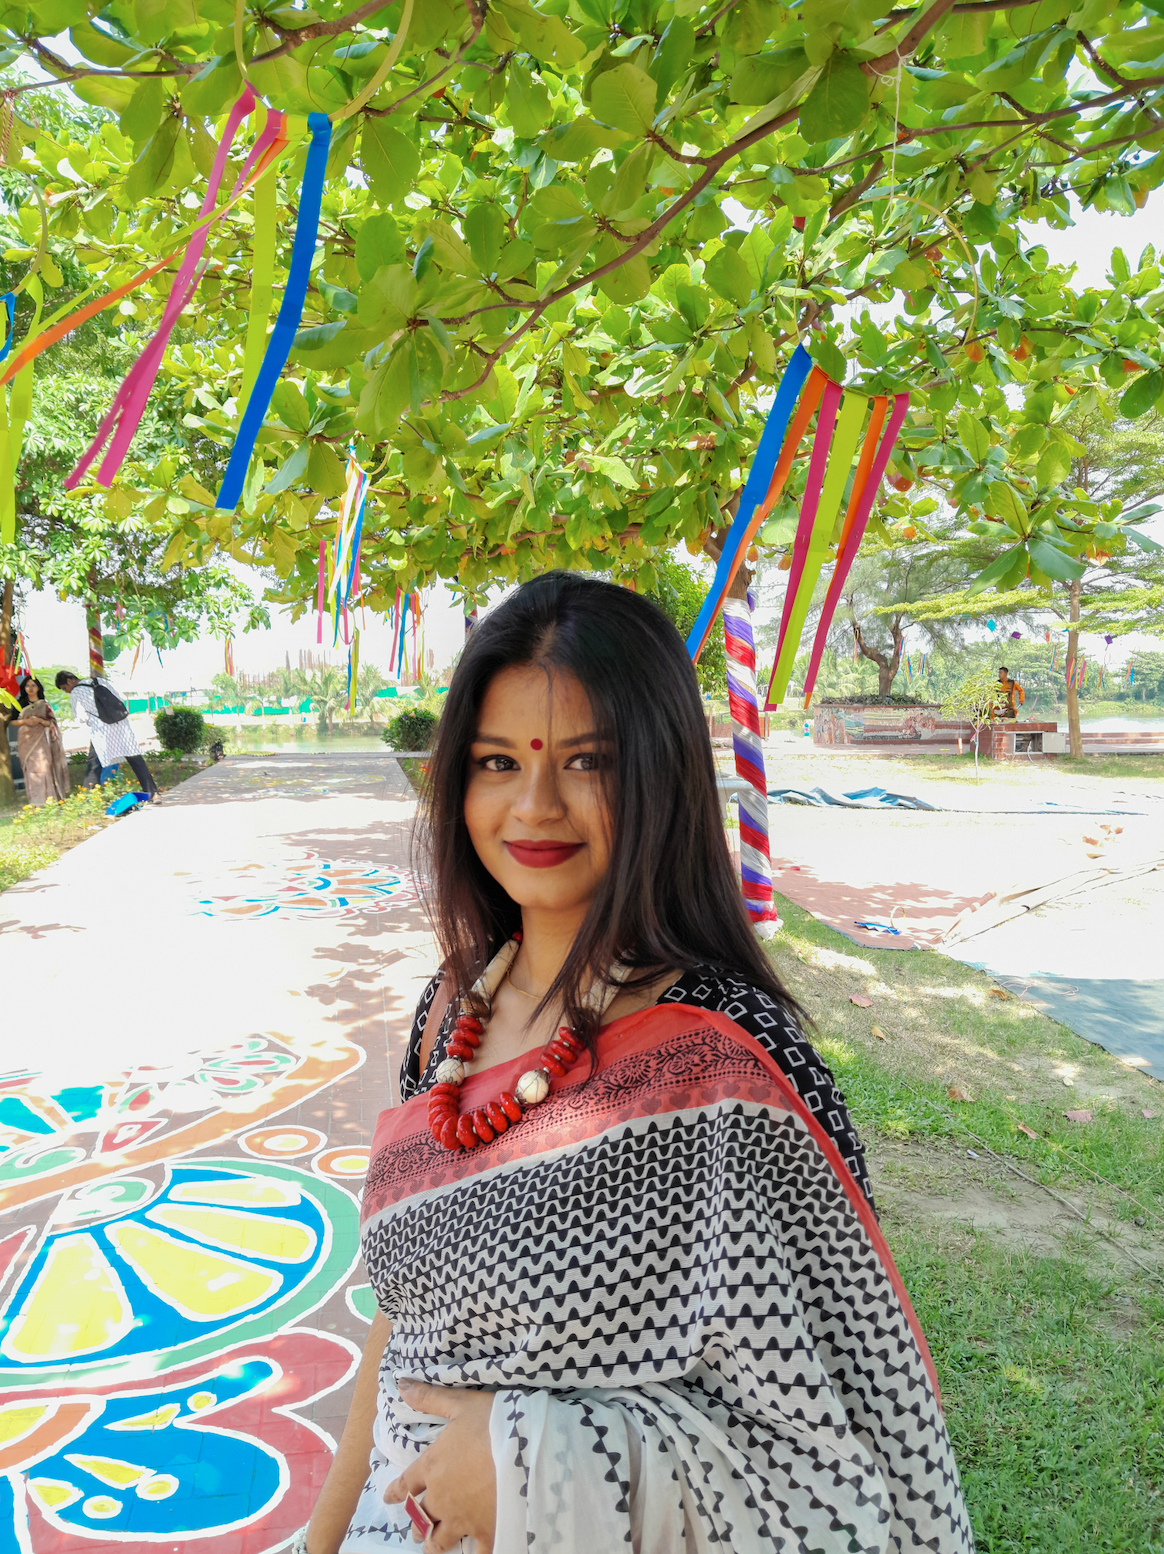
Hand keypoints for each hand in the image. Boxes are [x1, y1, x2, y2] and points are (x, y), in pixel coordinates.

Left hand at [385, 1381, 495, 1552]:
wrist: (528, 1450)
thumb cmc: (494, 1423)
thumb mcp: (462, 1403)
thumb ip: (430, 1398)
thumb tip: (401, 1384)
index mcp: (433, 1466)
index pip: (405, 1482)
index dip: (395, 1491)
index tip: (389, 1497)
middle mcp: (441, 1497)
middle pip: (420, 1517)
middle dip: (417, 1522)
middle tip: (417, 1528)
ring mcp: (463, 1519)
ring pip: (439, 1540)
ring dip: (434, 1543)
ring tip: (433, 1546)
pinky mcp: (486, 1532)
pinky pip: (476, 1552)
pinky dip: (474, 1552)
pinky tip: (476, 1550)